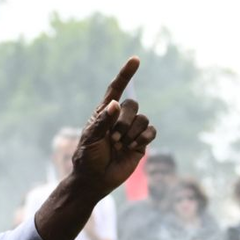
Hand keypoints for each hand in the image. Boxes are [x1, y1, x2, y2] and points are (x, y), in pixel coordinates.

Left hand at [70, 58, 153, 197]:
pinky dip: (144, 137)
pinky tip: (133, 146)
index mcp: (104, 113)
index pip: (116, 88)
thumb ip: (102, 121)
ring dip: (131, 132)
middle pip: (132, 105)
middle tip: (112, 138)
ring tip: (119, 145)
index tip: (135, 59)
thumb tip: (115, 104)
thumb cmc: (88, 158)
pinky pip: (151, 131)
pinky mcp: (141, 143)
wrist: (95, 180)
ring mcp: (131, 131)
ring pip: (143, 118)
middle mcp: (119, 119)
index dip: (126, 74)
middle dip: (124, 121)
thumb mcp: (90, 138)